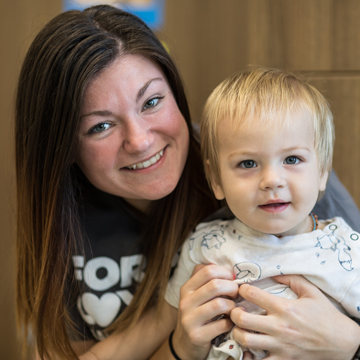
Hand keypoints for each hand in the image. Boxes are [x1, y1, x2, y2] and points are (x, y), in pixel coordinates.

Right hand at [172, 264, 238, 359]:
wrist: (185, 343)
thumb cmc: (197, 314)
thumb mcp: (196, 294)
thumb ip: (206, 279)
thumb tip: (227, 267)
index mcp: (187, 288)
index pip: (208, 270)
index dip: (225, 272)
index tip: (233, 279)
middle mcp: (185, 301)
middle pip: (215, 285)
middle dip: (232, 288)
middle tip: (237, 294)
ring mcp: (189, 319)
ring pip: (220, 304)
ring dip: (233, 306)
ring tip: (234, 309)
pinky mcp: (197, 336)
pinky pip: (222, 325)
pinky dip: (231, 323)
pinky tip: (231, 322)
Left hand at [230, 275, 359, 359]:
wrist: (344, 344)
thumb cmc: (326, 316)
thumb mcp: (311, 292)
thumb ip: (291, 278)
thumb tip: (272, 272)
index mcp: (284, 307)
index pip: (252, 294)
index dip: (241, 289)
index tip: (241, 289)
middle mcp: (279, 326)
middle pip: (241, 319)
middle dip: (232, 312)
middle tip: (234, 309)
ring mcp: (280, 345)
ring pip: (245, 340)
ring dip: (236, 332)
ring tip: (239, 327)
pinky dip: (249, 356)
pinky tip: (248, 348)